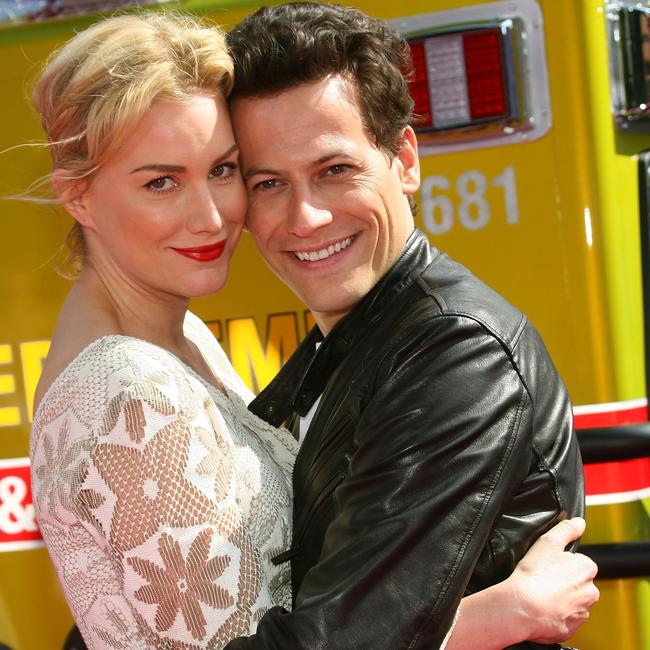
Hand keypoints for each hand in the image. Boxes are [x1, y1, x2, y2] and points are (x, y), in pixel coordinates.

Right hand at [506, 517, 598, 642]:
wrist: (523, 608)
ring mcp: (582, 612)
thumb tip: (580, 522)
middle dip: (564, 581)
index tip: (548, 565)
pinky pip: (565, 617)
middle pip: (577, 582)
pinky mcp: (572, 628)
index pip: (578, 562)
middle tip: (543, 579)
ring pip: (572, 600)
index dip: (561, 562)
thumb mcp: (547, 542)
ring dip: (560, 598)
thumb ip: (566, 529)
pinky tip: (542, 608)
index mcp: (587, 569)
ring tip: (541, 594)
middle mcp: (590, 591)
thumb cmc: (534, 574)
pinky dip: (556, 613)